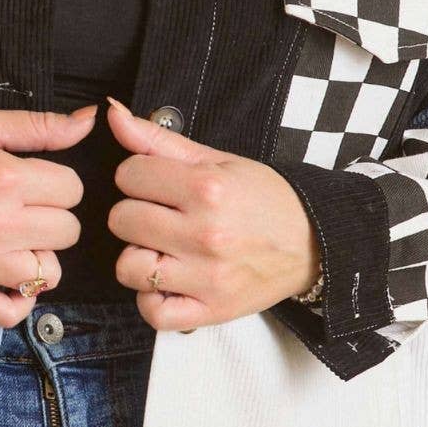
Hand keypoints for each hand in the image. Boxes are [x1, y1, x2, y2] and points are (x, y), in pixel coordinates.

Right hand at [0, 103, 97, 325]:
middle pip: (67, 231)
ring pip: (49, 274)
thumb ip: (38, 125)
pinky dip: (20, 301)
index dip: (58, 184)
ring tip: (16, 242)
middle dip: (52, 218)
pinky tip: (11, 280)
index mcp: (4, 177)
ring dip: (39, 257)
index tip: (35, 184)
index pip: (73, 190)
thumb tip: (88, 121)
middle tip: (24, 210)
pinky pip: (9, 314)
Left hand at [102, 94, 322, 331]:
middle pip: (122, 220)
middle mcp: (205, 233)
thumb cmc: (264, 200)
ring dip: (138, 258)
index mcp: (207, 188)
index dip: (138, 176)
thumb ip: (159, 140)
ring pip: (128, 267)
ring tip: (162, 249)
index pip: (128, 175)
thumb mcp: (217, 160)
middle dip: (135, 214)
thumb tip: (113, 114)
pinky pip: (153, 312)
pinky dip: (151, 299)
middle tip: (161, 216)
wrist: (313, 243)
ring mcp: (206, 276)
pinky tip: (166, 282)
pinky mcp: (209, 310)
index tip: (157, 184)